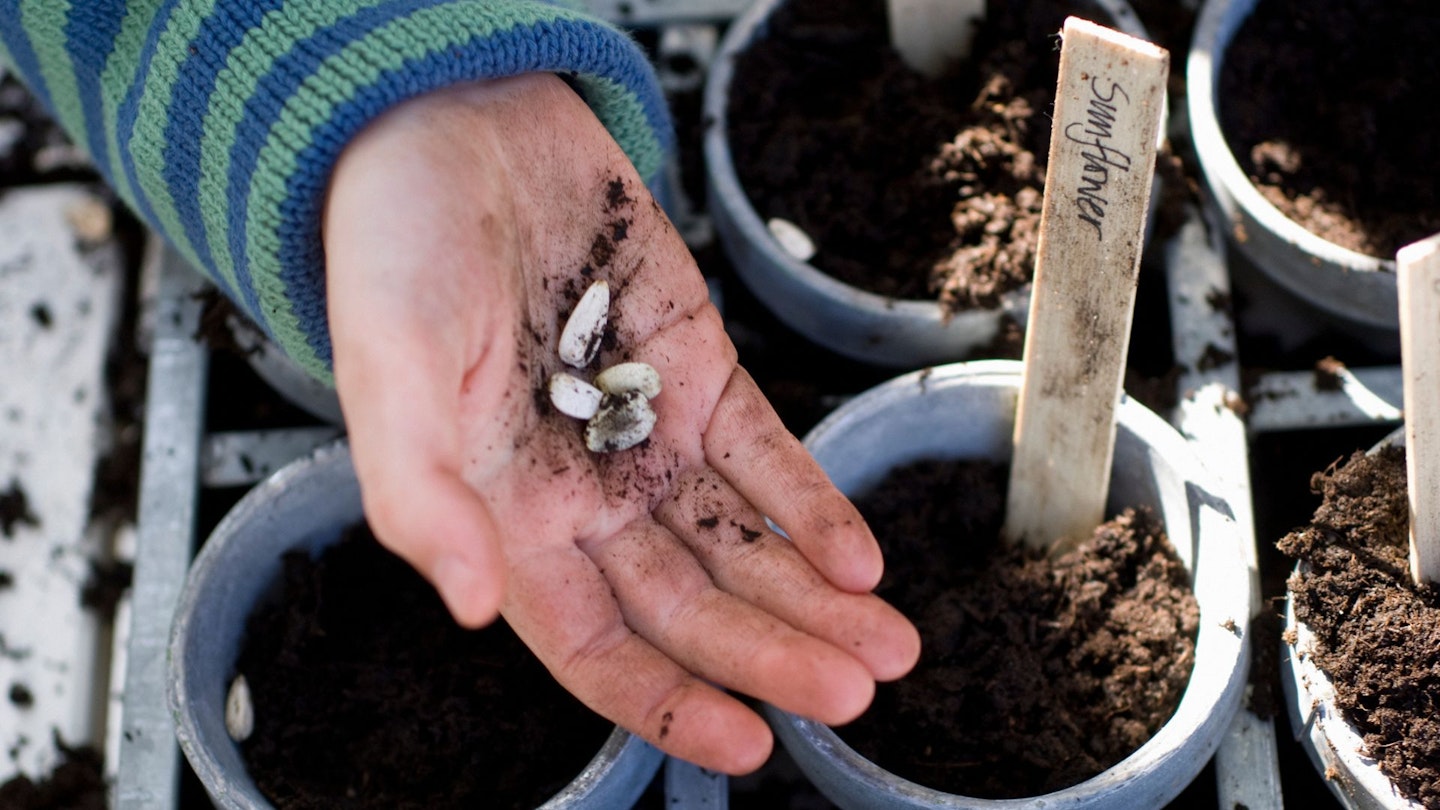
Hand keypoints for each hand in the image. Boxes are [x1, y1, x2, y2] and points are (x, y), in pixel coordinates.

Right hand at [323, 73, 918, 773]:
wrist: (459, 127)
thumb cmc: (399, 247)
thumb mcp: (390, 371)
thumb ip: (420, 495)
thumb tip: (473, 608)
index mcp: (506, 519)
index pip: (597, 645)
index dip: (668, 701)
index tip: (749, 743)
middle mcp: (585, 495)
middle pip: (691, 604)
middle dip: (772, 652)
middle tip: (854, 688)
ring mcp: (651, 435)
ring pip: (741, 543)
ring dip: (812, 597)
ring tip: (887, 643)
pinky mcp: (701, 372)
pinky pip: (766, 457)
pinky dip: (812, 506)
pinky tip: (859, 557)